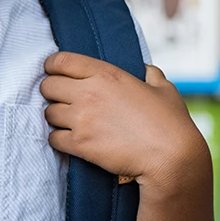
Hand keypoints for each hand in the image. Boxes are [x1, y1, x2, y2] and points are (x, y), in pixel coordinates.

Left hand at [40, 53, 209, 194]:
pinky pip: (53, 138)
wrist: (172, 159)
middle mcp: (89, 93)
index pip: (61, 61)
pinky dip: (59, 139)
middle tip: (63, 100)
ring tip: (70, 122)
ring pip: (48, 112)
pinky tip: (71, 140)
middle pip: (47, 86)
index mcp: (106, 74)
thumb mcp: (164, 89)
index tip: (54, 72)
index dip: (53, 66)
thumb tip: (145, 70)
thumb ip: (150, 75)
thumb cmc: (171, 124)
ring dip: (57, 117)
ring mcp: (82, 119)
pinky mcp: (80, 144)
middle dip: (52, 92)